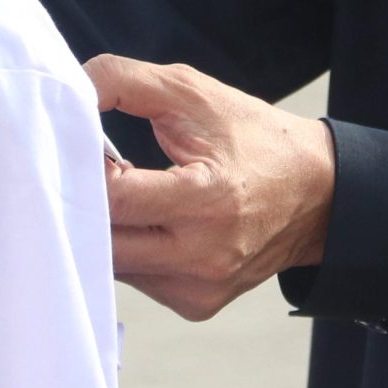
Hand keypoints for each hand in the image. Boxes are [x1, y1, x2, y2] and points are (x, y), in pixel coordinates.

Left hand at [88, 55, 335, 321]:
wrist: (318, 194)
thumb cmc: (253, 137)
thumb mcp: (193, 93)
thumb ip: (123, 82)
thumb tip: (69, 89)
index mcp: (207, 197)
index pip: (115, 198)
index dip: (82, 169)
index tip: (76, 146)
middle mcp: (203, 253)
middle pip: (103, 241)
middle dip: (81, 203)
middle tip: (77, 171)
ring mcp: (199, 286)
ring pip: (113, 266)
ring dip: (102, 229)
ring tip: (119, 194)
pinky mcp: (197, 305)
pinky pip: (137, 281)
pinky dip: (130, 250)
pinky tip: (147, 223)